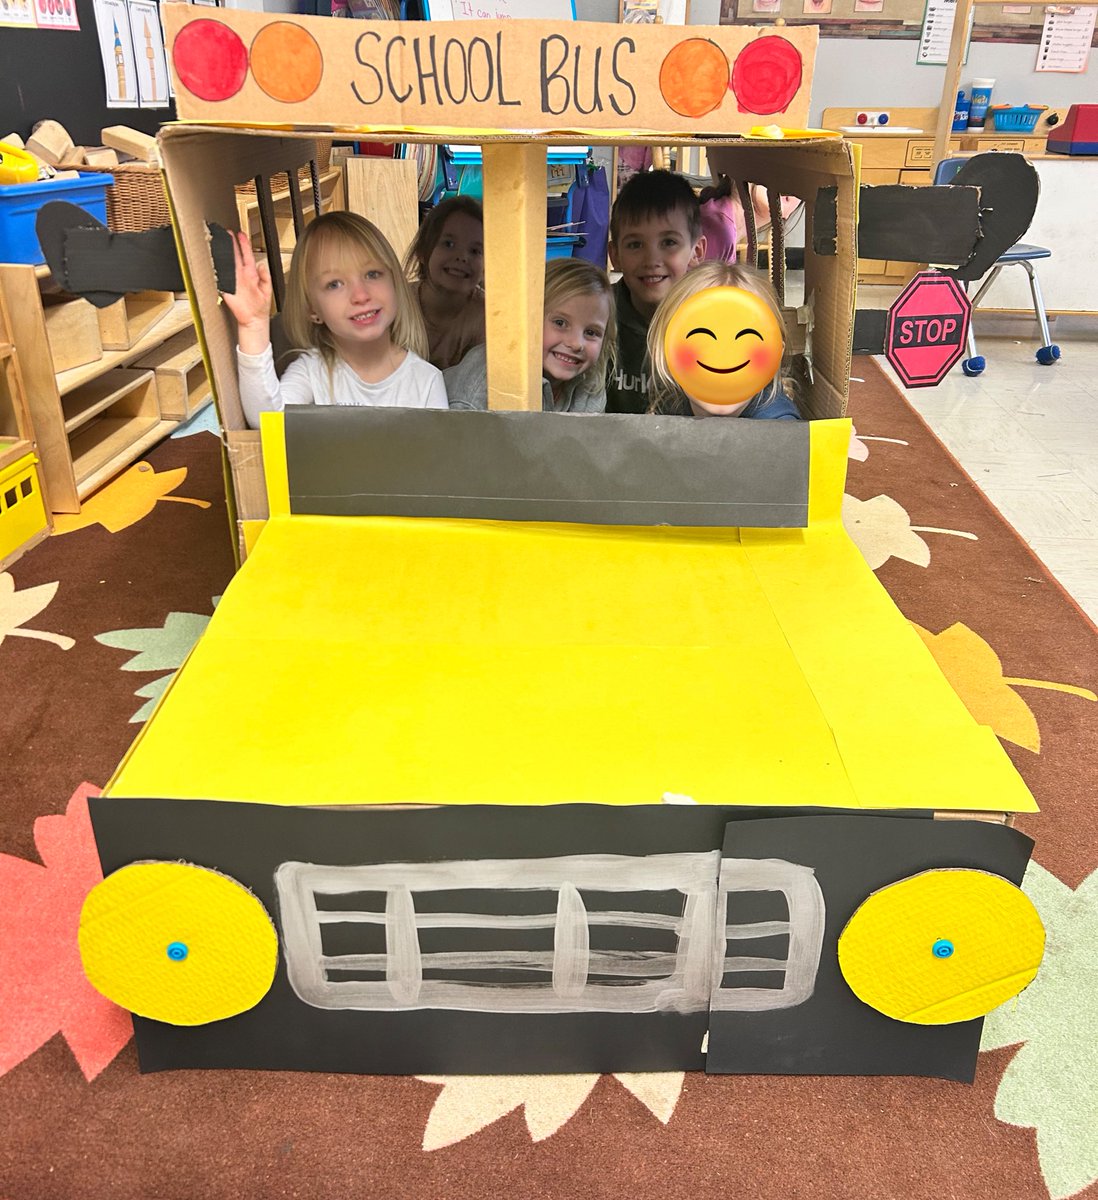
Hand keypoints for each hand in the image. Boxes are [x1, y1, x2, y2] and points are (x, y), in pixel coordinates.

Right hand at [221, 231, 271, 352]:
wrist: (254, 320)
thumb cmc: (260, 305)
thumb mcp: (267, 290)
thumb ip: (266, 277)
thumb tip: (262, 265)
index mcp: (252, 274)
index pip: (246, 255)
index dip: (243, 244)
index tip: (240, 234)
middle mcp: (242, 275)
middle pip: (235, 256)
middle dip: (231, 244)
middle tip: (226, 233)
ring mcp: (234, 281)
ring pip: (227, 264)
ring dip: (223, 254)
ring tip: (219, 243)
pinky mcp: (227, 289)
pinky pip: (221, 278)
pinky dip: (217, 270)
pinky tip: (214, 262)